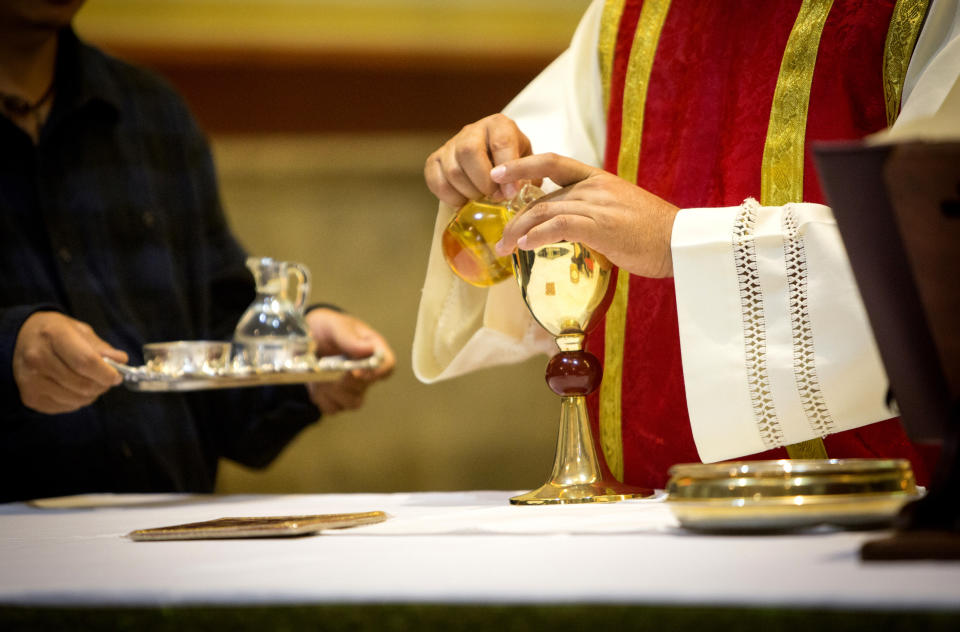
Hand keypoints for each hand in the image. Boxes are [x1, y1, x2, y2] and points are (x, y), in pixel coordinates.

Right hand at [13, 311, 127, 413]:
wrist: (22, 339)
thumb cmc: (56, 333)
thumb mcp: (80, 330)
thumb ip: (101, 347)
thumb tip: (121, 361)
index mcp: (53, 336)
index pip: (85, 362)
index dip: (106, 373)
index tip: (117, 376)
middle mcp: (38, 359)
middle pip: (82, 384)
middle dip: (102, 385)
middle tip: (108, 380)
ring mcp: (31, 380)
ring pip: (76, 399)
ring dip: (92, 394)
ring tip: (92, 382)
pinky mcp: (30, 397)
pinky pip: (66, 406)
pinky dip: (78, 400)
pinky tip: (75, 388)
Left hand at [304, 308, 394, 414]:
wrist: (302, 338)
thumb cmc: (324, 328)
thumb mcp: (333, 325)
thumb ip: (349, 337)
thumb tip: (369, 349)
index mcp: (372, 348)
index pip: (388, 364)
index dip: (377, 372)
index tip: (357, 373)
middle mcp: (366, 369)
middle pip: (367, 386)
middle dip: (346, 381)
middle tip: (329, 369)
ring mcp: (353, 386)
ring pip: (352, 402)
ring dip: (333, 391)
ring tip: (319, 376)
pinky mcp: (337, 397)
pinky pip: (334, 408)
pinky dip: (322, 399)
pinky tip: (316, 384)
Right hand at [424, 113, 533, 206]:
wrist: (495, 162)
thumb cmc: (514, 164)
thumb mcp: (527, 164)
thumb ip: (525, 175)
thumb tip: (514, 191)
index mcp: (499, 125)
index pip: (500, 142)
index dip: (506, 169)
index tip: (511, 192)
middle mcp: (472, 130)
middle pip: (469, 152)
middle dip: (483, 182)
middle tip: (495, 197)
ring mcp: (450, 144)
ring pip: (452, 170)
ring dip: (469, 192)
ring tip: (482, 200)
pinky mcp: (435, 160)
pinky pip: (435, 180)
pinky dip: (450, 197)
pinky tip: (464, 202)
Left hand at [491, 153, 679, 277]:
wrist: (682, 242)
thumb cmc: (652, 234)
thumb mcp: (618, 212)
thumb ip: (591, 212)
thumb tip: (567, 228)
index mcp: (597, 179)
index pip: (552, 162)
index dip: (522, 164)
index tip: (498, 173)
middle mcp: (594, 187)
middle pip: (542, 197)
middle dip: (515, 218)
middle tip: (500, 239)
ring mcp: (598, 205)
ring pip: (545, 211)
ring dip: (519, 231)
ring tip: (505, 248)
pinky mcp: (601, 226)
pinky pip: (560, 226)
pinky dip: (538, 236)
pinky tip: (525, 246)